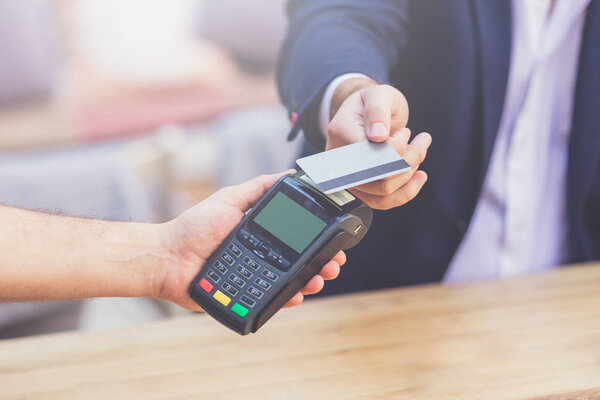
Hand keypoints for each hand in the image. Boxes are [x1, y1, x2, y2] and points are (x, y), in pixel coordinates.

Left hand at [157, 171, 345, 309]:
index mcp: (263, 234)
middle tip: (333, 263)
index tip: (335, 241)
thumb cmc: (195, 227)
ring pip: (292, 281)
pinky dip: (289, 298)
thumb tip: (290, 173)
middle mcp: (264, 255)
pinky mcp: (247, 296)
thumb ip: (259, 187)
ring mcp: (257, 276)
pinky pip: (273, 299)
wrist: (168, 258)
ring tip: (320, 277)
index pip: (298, 237)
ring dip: (312, 280)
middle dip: (323, 262)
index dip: (319, 240)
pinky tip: (299, 293)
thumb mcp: (230, 198)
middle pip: (301, 261)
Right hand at [326, 80, 431, 209]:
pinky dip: (406, 191)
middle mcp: (338, 159)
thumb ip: (377, 110)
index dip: (396, 149)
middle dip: (408, 161)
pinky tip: (419, 176)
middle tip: (420, 141)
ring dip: (409, 173)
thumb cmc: (374, 102)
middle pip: (377, 176)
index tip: (405, 133)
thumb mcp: (379, 95)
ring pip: (382, 192)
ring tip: (419, 150)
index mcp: (340, 132)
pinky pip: (382, 202)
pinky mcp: (360, 188)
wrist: (369, 114)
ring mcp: (348, 176)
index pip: (370, 154)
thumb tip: (378, 135)